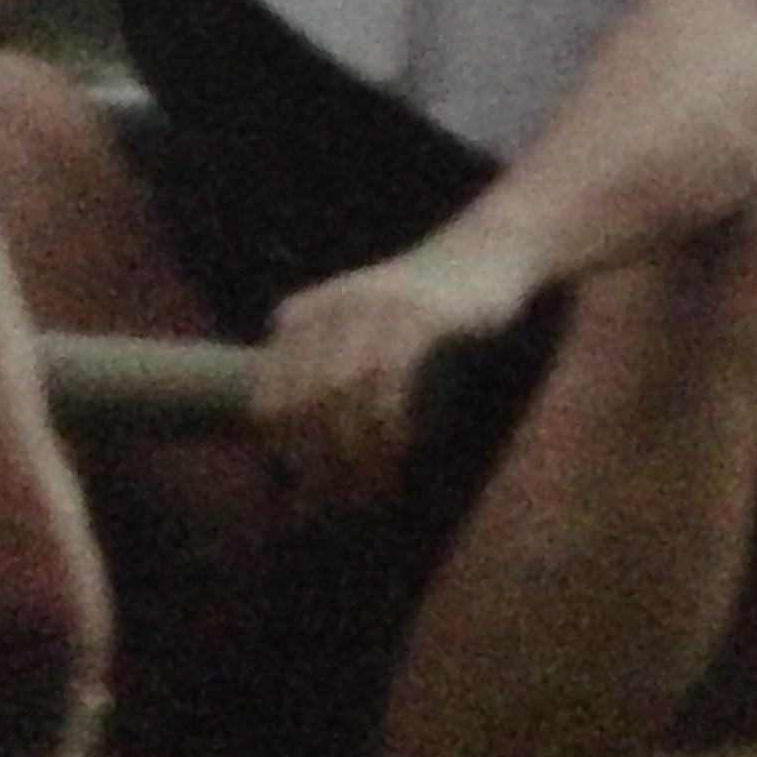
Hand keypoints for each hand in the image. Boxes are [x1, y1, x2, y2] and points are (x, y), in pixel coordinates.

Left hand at [250, 233, 535, 520]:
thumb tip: (294, 486)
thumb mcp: (357, 343)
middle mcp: (329, 306)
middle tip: (342, 505)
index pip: (271, 403)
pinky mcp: (419, 313)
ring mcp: (374, 305)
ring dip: (355, 453)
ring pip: (344, 395)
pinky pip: (389, 379)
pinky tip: (401, 449)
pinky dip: (389, 423)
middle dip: (320, 465)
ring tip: (371, 490)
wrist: (484, 251)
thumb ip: (324, 396)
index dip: (287, 458)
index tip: (308, 498)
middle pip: (305, 405)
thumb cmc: (417, 316)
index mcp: (299, 315)